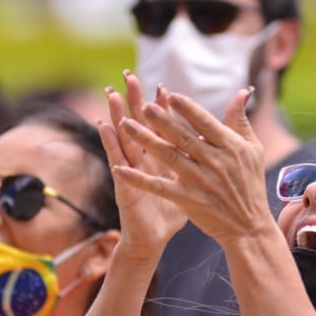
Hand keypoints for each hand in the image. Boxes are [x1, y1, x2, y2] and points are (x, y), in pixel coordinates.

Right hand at [99, 73, 187, 258]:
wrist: (155, 238)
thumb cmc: (172, 210)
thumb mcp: (189, 183)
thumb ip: (198, 162)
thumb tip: (211, 146)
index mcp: (161, 158)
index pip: (162, 128)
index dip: (162, 108)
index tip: (163, 86)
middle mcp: (144, 159)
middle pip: (139, 125)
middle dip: (135, 101)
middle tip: (130, 77)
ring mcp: (132, 169)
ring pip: (124, 137)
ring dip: (118, 116)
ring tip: (114, 95)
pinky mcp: (124, 183)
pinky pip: (117, 161)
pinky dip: (110, 144)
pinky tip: (104, 127)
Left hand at [116, 83, 271, 246]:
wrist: (249, 227)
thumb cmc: (250, 183)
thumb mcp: (253, 148)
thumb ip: (240, 120)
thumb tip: (242, 92)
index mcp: (230, 146)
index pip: (205, 123)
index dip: (187, 109)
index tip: (170, 95)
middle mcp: (214, 162)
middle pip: (182, 137)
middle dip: (162, 120)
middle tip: (143, 105)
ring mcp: (200, 181)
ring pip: (168, 156)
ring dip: (145, 140)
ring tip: (126, 125)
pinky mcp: (188, 199)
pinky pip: (159, 187)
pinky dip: (139, 179)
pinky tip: (120, 170)